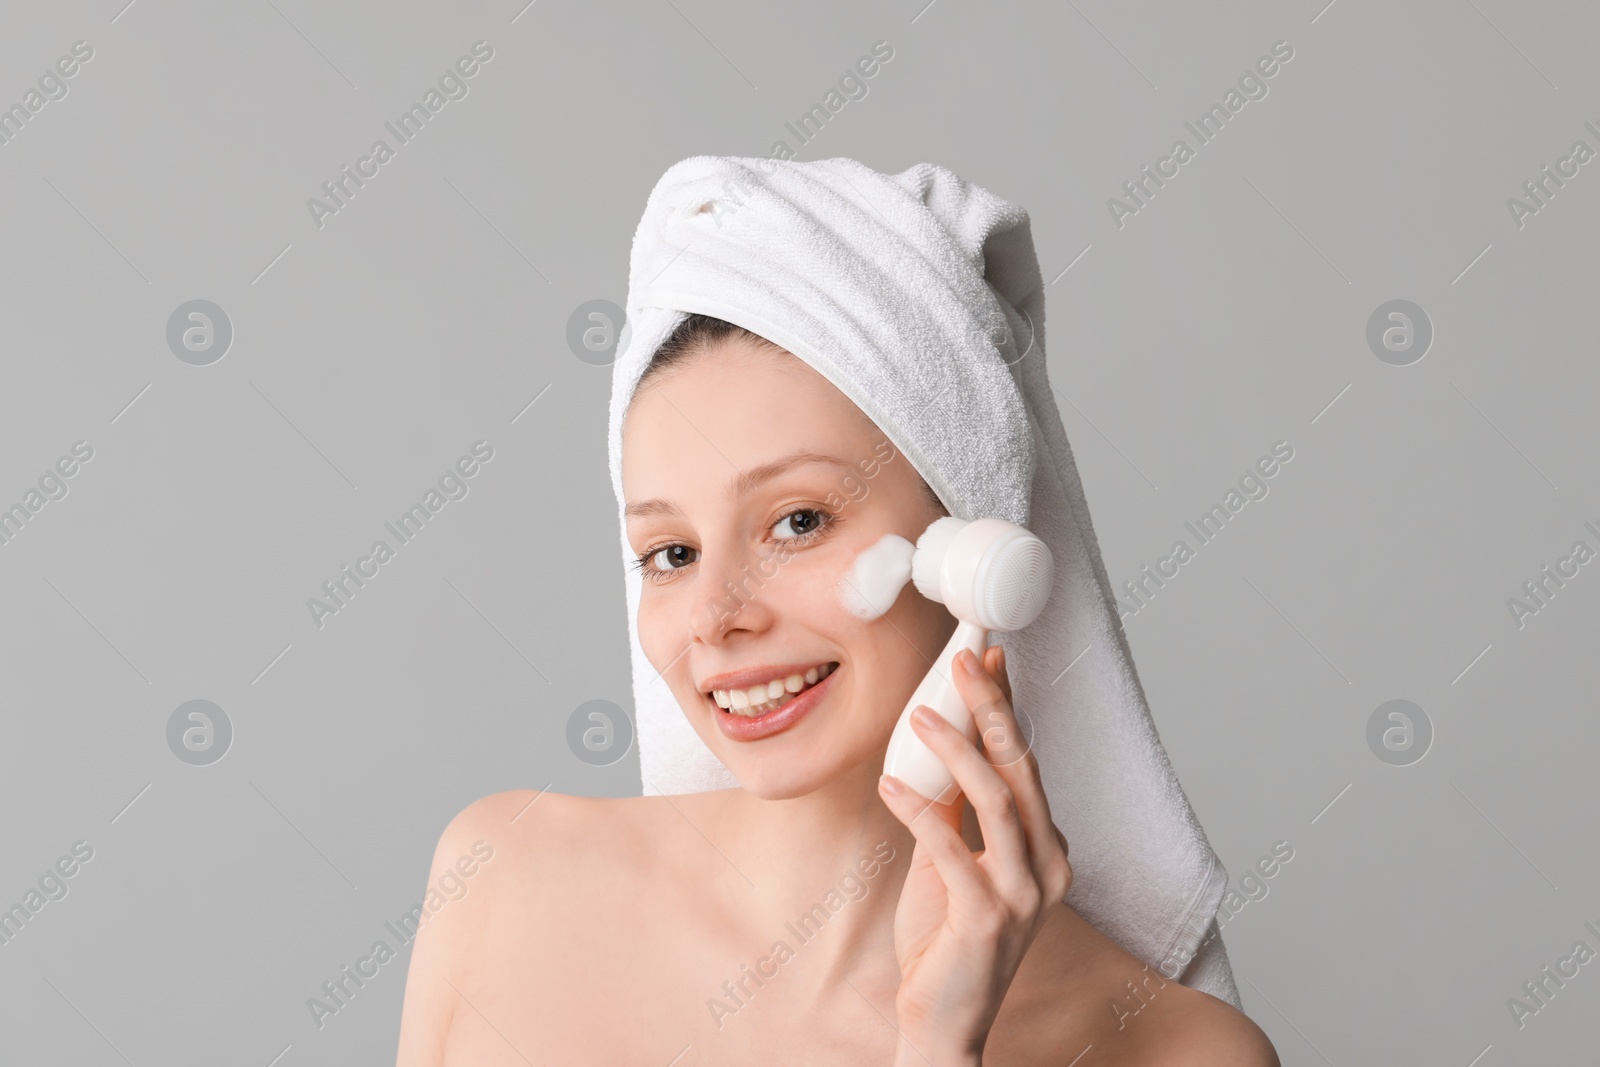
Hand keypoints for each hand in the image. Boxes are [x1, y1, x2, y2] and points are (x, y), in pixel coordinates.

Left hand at [878, 646, 1072, 1064]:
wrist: (942, 1021)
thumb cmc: (946, 937)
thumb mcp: (949, 859)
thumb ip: (953, 808)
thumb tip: (942, 745)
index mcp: (1046, 849)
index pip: (1028, 762)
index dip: (1008, 708)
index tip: (987, 660)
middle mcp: (1047, 866)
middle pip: (1021, 769)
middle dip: (992, 709)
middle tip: (962, 663)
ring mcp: (1023, 894)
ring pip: (995, 800)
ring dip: (955, 750)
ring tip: (918, 714)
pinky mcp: (987, 918)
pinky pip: (950, 847)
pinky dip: (918, 809)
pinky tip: (888, 784)